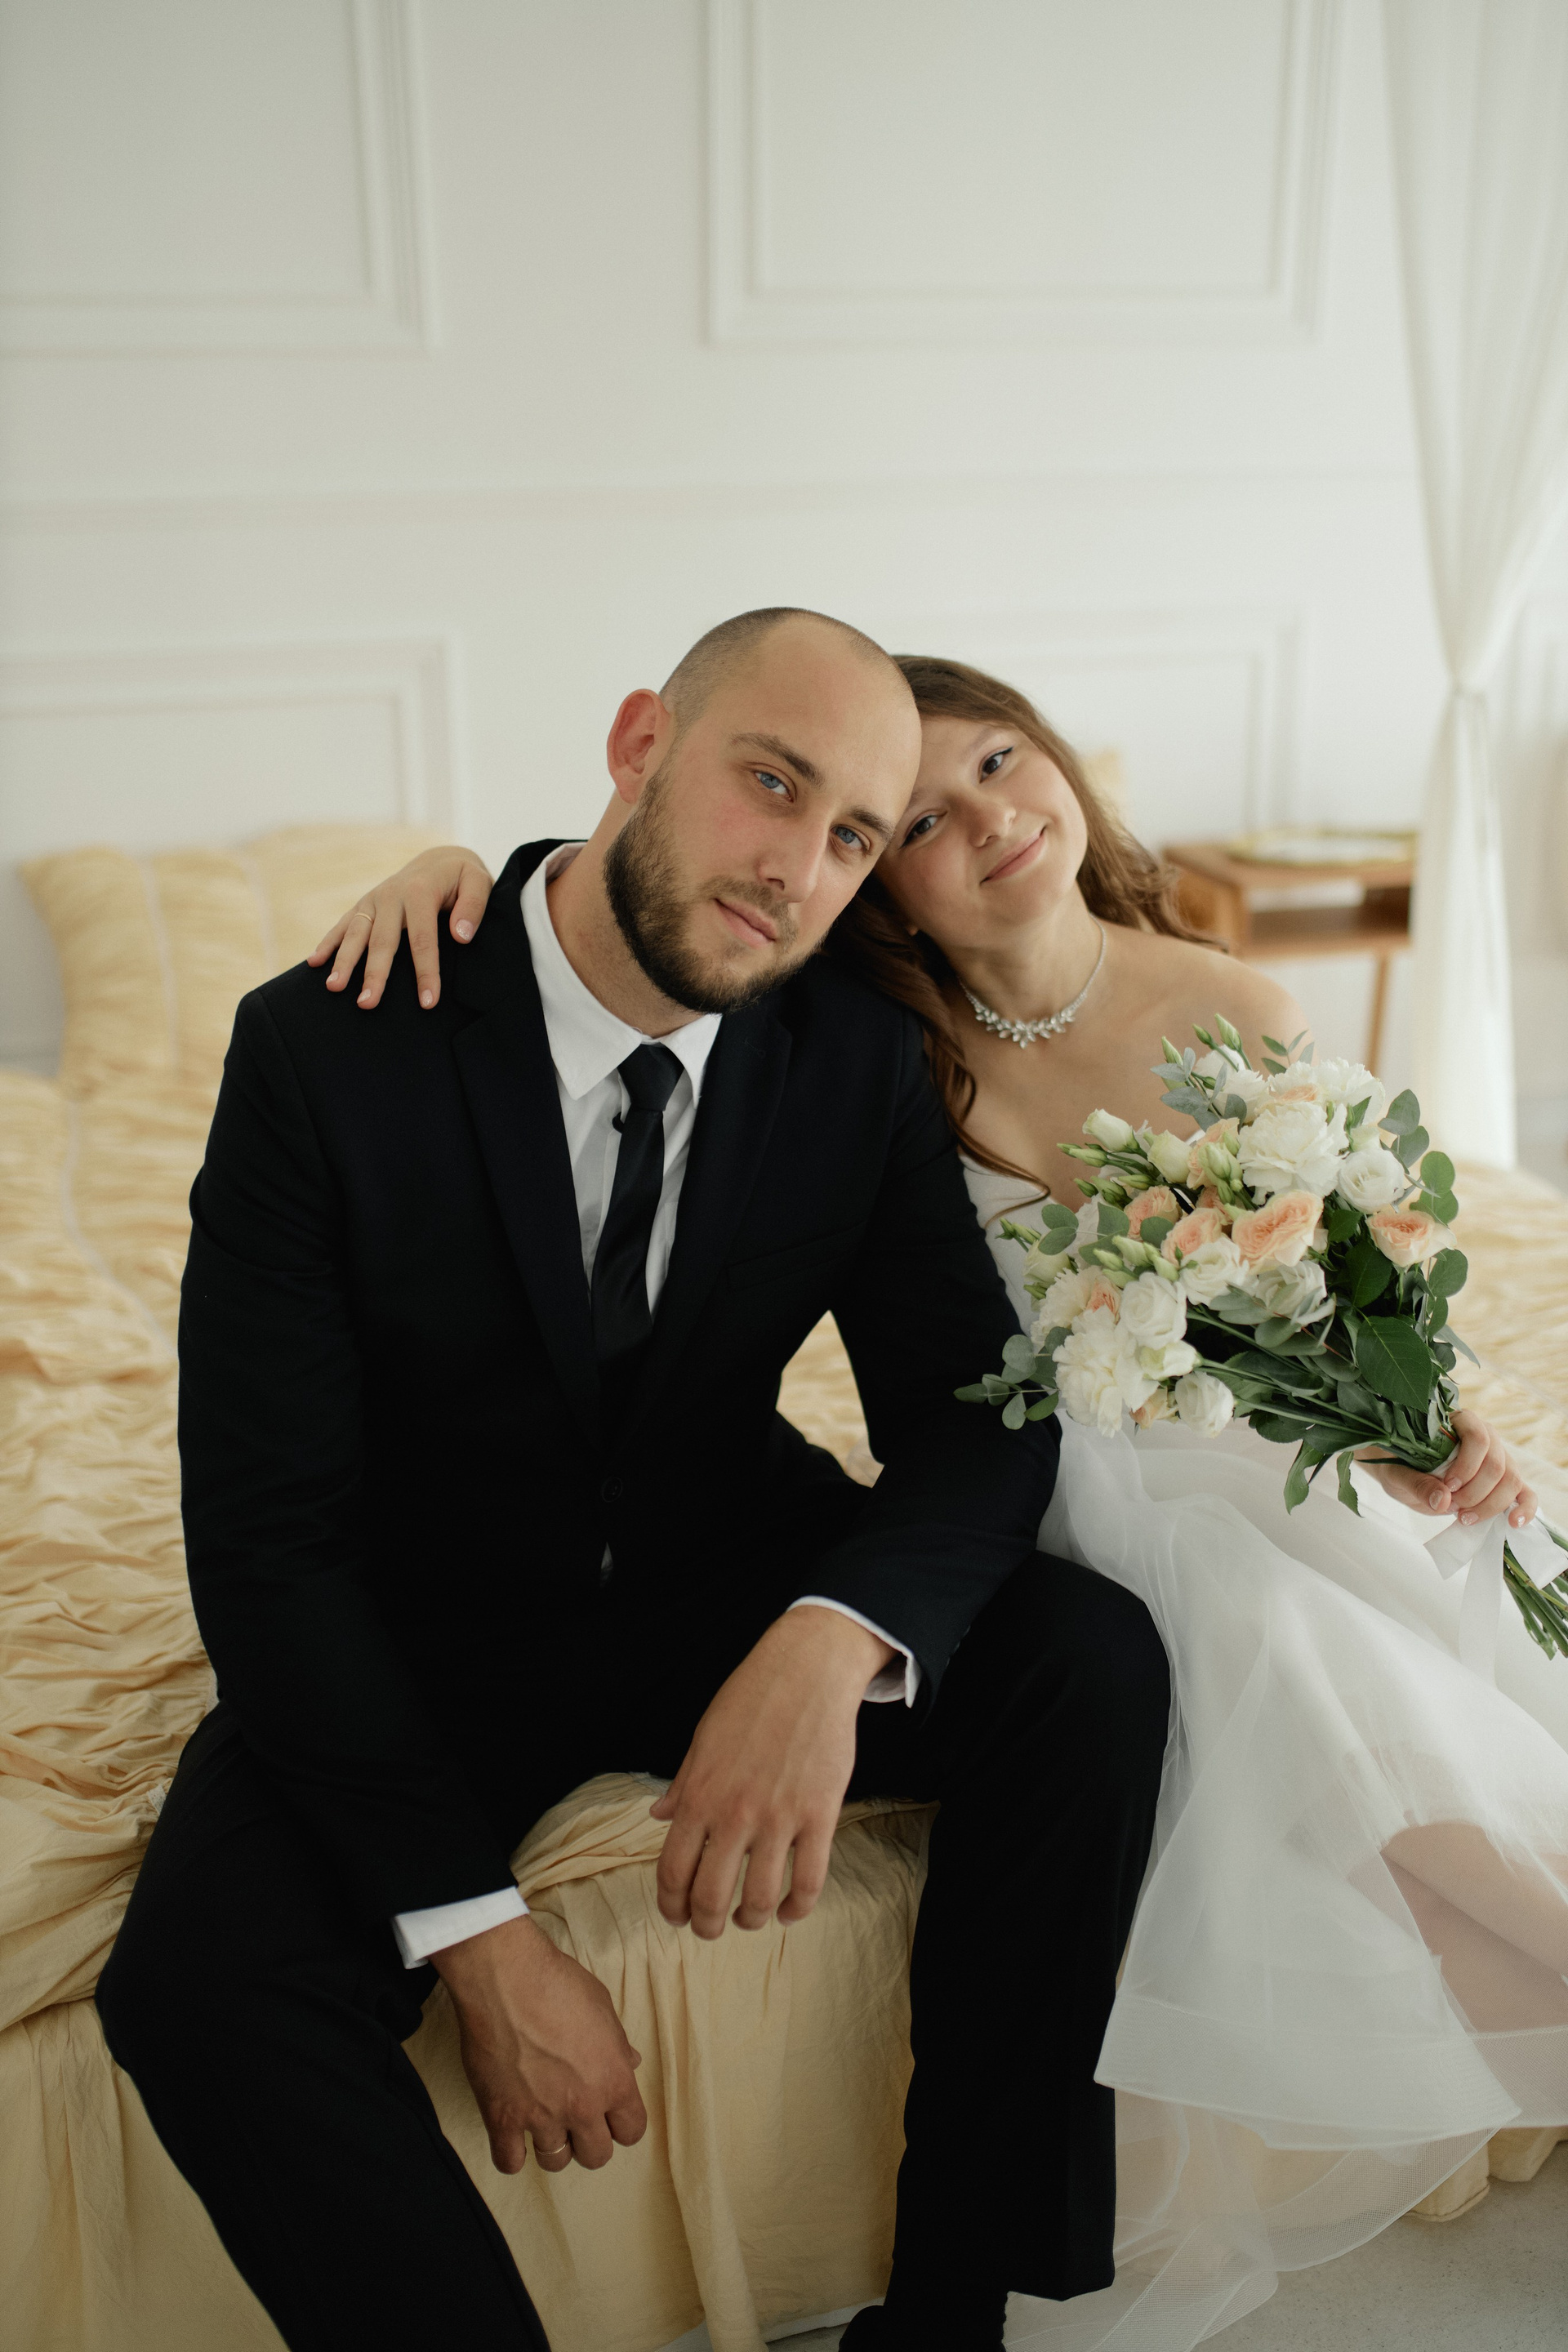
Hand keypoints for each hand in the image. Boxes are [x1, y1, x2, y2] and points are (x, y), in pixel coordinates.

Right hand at [308, 847, 494, 1010]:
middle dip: (374, 974)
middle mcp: (392, 895)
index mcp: (421, 892)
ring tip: (333, 988)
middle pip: (382, 940)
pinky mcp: (364, 904)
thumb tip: (460, 936)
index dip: (426, 972)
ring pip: (356, 933)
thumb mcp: (478, 881)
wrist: (439, 859)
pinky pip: (343, 925)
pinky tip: (314, 964)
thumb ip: (474, 906)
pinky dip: (327, 943)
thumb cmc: (462, 878)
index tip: (427, 1002)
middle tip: (367, 1004)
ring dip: (343, 961)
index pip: (423, 938)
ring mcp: (373, 900)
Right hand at [433, 1912, 645, 2175]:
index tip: (610, 2115)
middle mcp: (582, 2106)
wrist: (507, 1978)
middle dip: (589, 2140)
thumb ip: (618, 2044)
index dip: (621, 2124)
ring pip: (555, 2162)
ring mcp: (541, 2116)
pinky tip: (511, 2134)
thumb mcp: (603, 2007)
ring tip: (543, 2123)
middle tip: (576, 2119)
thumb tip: (631, 2061)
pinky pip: (509, 2162)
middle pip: (596, 2156)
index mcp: (614, 2080)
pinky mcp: (502, 2118)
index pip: (632, 2131)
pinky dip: (511, 2153)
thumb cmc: (558, 1983)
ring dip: (552, 2146)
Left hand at [649, 1605, 892, 1939]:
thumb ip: (683, 1784)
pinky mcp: (820, 1815)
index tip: (676, 1915)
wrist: (806, 1671)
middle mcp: (734, 1814)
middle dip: (706, 1924)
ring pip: (759, 1898)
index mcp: (700, 1795)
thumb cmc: (751, 1699)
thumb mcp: (704, 1738)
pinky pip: (809, 1881)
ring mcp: (779, 1818)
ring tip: (749, 1918)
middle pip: (711, 1896)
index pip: (673, 1871)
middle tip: (710, 1928)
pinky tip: (789, 1911)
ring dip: (750, 1920)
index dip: (671, 1905)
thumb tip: (659, 1816)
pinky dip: (797, 1908)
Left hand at [1358, 1408, 1536, 1529]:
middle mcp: (1486, 1436)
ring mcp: (1500, 1458)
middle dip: (1476, 1492)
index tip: (1448, 1487)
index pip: (1478, 1437)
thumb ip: (1417, 1484)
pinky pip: (1526, 1493)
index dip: (1467, 1466)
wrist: (1405, 1472)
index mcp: (1459, 1423)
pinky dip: (1524, 1508)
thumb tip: (1442, 1501)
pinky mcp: (1506, 1481)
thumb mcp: (1399, 1474)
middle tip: (1452, 1509)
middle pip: (1497, 1463)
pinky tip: (1514, 1523)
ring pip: (1512, 1479)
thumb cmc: (1402, 1465)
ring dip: (1491, 1504)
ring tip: (1465, 1518)